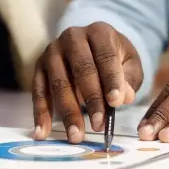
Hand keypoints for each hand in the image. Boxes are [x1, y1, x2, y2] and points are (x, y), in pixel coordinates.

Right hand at [32, 22, 143, 142]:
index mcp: (99, 32)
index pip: (106, 56)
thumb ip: (129, 79)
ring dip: (67, 112)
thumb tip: (122, 97)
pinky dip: (40, 114)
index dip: (111, 80)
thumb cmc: (114, 58)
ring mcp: (52, 51)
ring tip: (75, 136)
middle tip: (99, 126)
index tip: (116, 103)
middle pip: (82, 70)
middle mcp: (73, 37)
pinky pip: (39, 92)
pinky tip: (42, 132)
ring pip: (59, 84)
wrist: (90, 46)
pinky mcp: (39, 67)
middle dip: (91, 100)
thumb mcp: (129, 64)